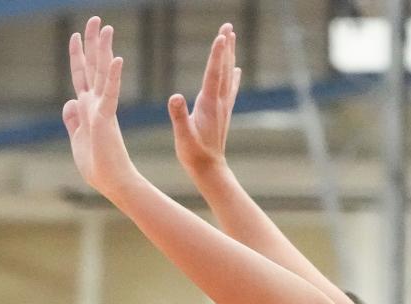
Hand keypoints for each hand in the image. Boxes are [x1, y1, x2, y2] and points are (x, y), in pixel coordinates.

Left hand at [63, 16, 135, 197]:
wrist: (113, 183)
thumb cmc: (98, 167)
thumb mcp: (77, 140)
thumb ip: (72, 119)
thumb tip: (69, 101)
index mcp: (87, 109)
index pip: (81, 76)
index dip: (78, 55)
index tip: (76, 35)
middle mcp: (95, 105)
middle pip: (92, 67)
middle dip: (93, 43)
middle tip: (96, 19)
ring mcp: (102, 110)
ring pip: (102, 74)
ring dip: (103, 50)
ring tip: (106, 27)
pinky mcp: (106, 119)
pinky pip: (110, 94)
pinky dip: (113, 77)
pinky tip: (117, 59)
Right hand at [169, 24, 240, 177]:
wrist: (210, 170)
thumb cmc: (194, 155)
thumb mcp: (183, 137)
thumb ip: (179, 117)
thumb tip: (174, 97)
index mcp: (208, 105)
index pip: (213, 74)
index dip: (217, 54)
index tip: (222, 35)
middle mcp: (219, 102)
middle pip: (223, 68)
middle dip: (225, 47)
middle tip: (228, 26)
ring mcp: (222, 107)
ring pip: (227, 75)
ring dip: (229, 55)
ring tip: (231, 36)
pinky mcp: (222, 112)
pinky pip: (229, 88)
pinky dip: (232, 75)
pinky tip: (236, 68)